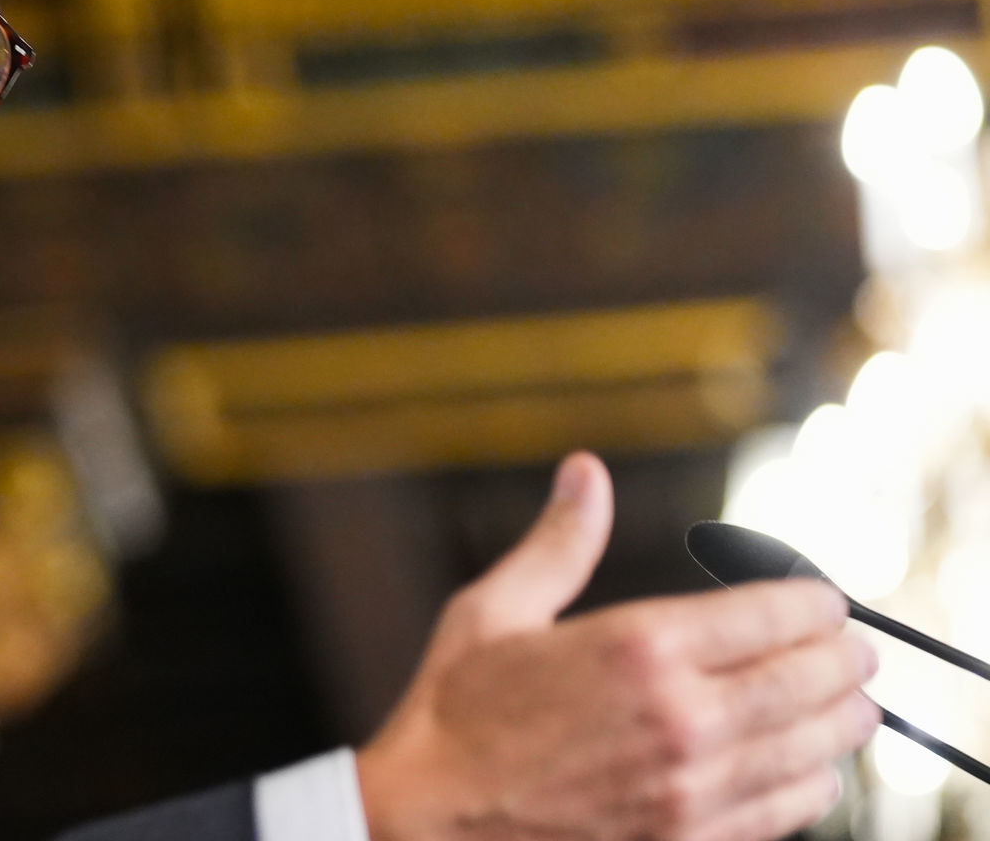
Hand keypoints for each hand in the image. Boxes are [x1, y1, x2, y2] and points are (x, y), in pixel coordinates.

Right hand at [354, 453, 880, 840]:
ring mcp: (692, 789)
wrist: (428, 821)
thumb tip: (586, 474)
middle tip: (853, 651)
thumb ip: (560, 542)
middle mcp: (680, 717)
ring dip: (843, 721)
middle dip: (845, 659)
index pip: (776, 613)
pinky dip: (815, 785)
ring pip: (815, 748)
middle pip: (812, 680)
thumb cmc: (453, 717)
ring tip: (850, 705)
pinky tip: (813, 769)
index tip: (823, 600)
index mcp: (638, 647)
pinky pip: (789, 811)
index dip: (815, 601)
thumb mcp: (494, 611)